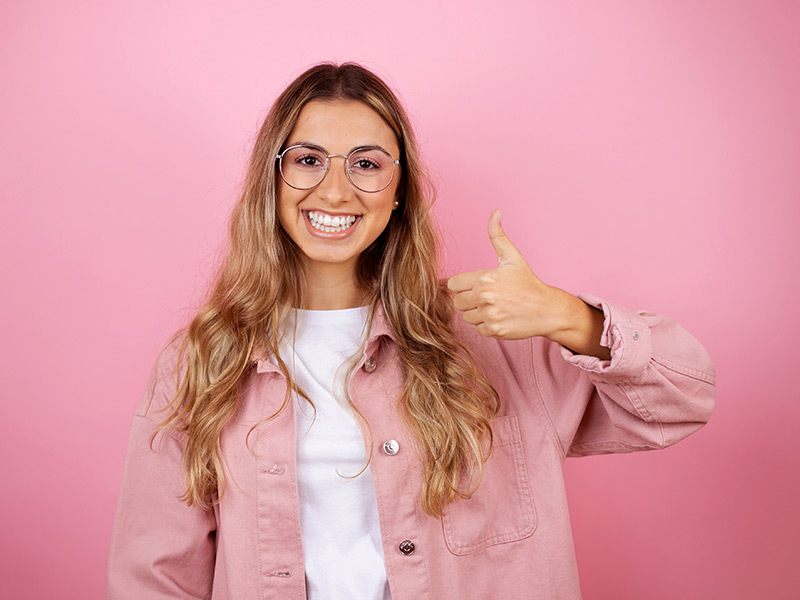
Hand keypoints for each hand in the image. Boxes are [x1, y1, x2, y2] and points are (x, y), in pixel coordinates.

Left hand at [447, 210, 609, 357]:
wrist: (548, 309)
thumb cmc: (527, 282)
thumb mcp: (512, 258)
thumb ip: (498, 236)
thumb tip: (495, 213)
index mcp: (485, 278)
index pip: (452, 284)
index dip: (462, 284)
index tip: (476, 285)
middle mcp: (485, 297)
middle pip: (457, 302)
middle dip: (469, 299)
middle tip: (487, 296)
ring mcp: (489, 315)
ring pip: (466, 317)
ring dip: (477, 313)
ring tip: (495, 306)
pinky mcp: (494, 330)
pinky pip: (477, 329)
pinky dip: (486, 325)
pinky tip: (500, 317)